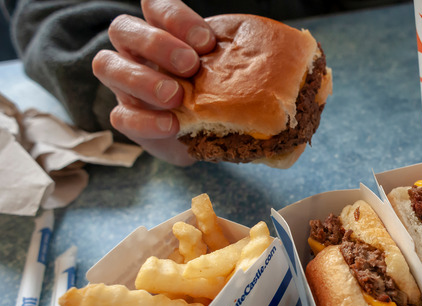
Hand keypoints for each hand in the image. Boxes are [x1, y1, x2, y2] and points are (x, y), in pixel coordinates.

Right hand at [92, 0, 215, 165]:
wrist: (211, 133)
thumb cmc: (218, 89)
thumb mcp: (227, 68)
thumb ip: (231, 54)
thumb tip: (269, 50)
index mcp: (161, 30)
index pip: (153, 4)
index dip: (174, 17)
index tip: (206, 41)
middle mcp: (135, 51)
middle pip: (123, 29)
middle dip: (156, 44)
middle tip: (190, 66)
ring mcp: (124, 84)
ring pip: (107, 66)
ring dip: (142, 79)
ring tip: (176, 96)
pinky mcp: (127, 118)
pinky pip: (120, 115)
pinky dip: (146, 121)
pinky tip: (172, 125)